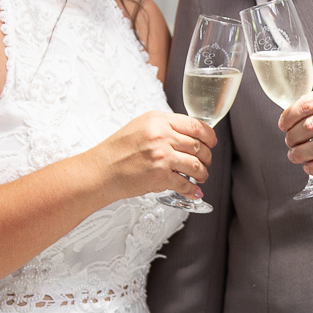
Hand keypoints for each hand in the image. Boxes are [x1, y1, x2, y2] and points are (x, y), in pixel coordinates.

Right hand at [91, 111, 215, 200]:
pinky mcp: (159, 176)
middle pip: (198, 146)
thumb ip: (164, 126)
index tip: (211, 142)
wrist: (101, 170)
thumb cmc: (117, 150)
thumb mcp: (141, 126)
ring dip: (202, 173)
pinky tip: (194, 192)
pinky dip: (192, 190)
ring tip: (201, 177)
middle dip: (207, 157)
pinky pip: (185, 184)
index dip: (209, 136)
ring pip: (196, 165)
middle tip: (206, 162)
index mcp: (158, 120)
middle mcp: (162, 136)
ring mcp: (162, 156)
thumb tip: (188, 134)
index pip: (195, 125)